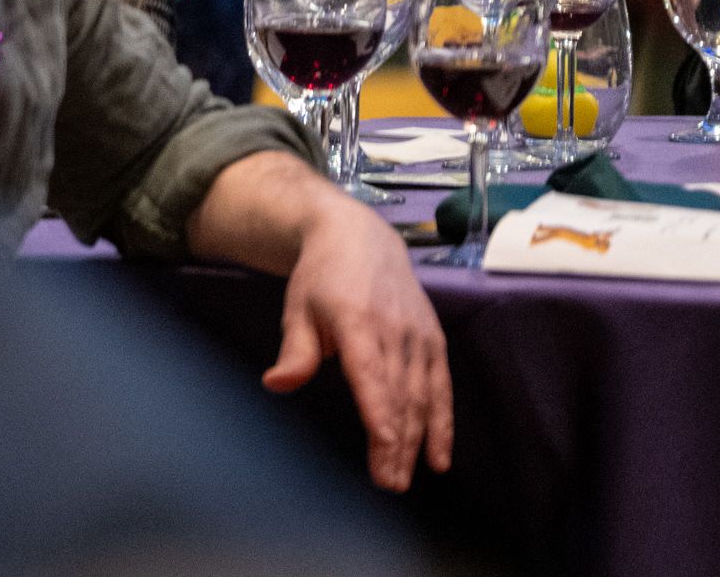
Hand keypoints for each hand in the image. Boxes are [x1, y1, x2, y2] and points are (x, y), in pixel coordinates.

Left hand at [267, 195, 452, 487]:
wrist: (361, 238)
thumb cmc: (321, 277)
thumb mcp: (298, 307)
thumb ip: (295, 350)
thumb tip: (276, 384)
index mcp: (356, 319)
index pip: (370, 371)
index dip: (378, 409)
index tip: (382, 444)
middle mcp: (394, 329)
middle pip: (397, 393)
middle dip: (394, 442)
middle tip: (387, 482)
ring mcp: (418, 335)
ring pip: (421, 396)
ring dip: (416, 440)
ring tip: (404, 478)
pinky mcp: (434, 339)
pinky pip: (441, 387)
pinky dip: (443, 423)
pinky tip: (439, 457)